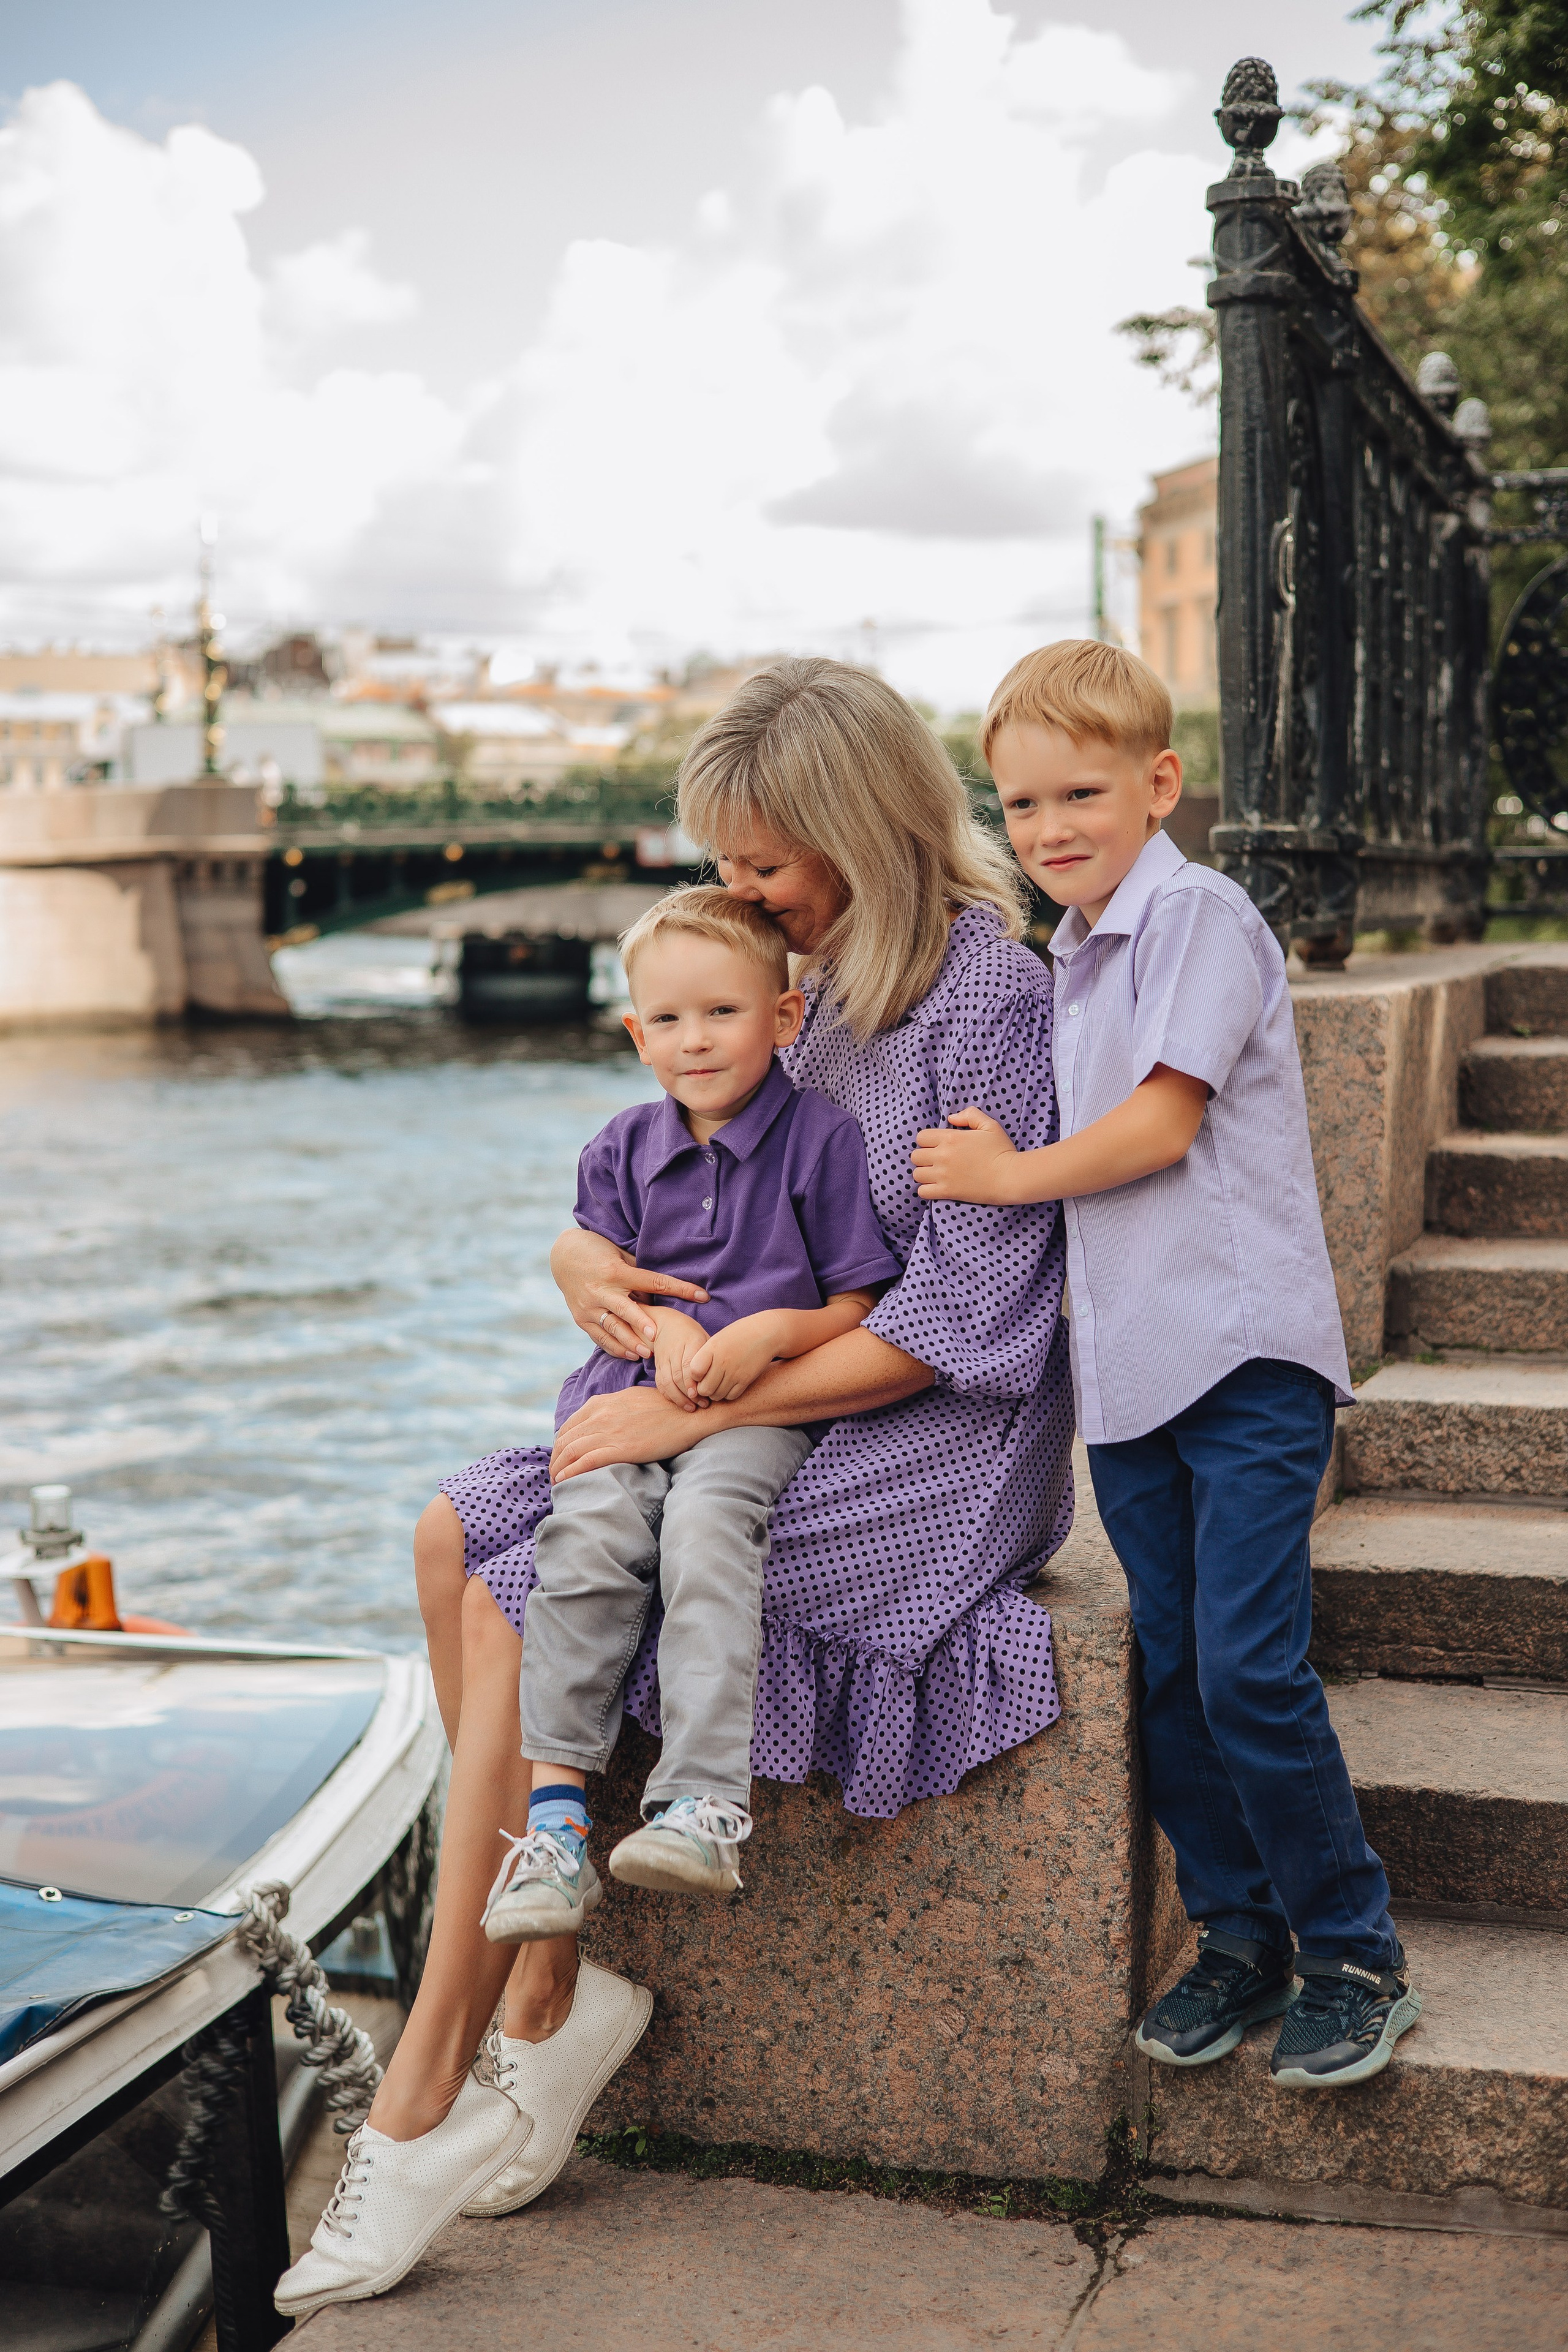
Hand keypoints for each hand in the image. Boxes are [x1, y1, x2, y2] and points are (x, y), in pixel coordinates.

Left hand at [550, 1385, 710, 1481]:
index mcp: (601, 1403)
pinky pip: (587, 1461)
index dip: (560, 1445)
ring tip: (556, 1481)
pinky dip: (571, 1471)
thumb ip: (612, 1409)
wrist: (689, 1414)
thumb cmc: (665, 1408)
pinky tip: (564, 1480)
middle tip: (554, 1474)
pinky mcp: (622, 1448)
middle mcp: (601, 1415)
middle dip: (555, 1459)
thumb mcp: (631, 1399)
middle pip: (565, 1440)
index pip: (569, 1426)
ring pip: (571, 1451)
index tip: (560, 1458)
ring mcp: (610, 1431)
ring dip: (558, 1468)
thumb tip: (602, 1421)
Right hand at [551, 1229, 707, 1361]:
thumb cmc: (599, 1252)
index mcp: (617, 1271)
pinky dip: (614, 1346)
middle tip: (657, 1338)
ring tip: (646, 1354)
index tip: (702, 1295)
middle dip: (642, 1324)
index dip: (680, 1288)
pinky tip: (629, 1355)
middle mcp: (602, 1290)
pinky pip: (599, 1336)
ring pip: (611, 1327)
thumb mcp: (621, 1257)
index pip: (654, 1281)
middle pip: (626, 1309)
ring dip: (629, 1342)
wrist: (562, 1255)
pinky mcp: (580, 1317)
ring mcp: (588, 1306)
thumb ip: (639, 1277)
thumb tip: (660, 1296)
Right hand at [648, 1306, 713, 1411]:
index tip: (701, 1394)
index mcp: (689, 1342)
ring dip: (679, 1398)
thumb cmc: (692, 1334)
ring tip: (692, 1407)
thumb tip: (722, 1378)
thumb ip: (712, 1356)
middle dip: (689, 1394)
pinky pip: (660, 1383)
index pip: (688, 1365)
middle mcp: (674, 1351)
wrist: (667, 1325)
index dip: (693, 1382)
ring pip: (667, 1382)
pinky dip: (669, 1395)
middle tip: (703, 1404)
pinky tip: (680, 1403)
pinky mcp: (658, 1366)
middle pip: (677, 1376)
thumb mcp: (705, 1338)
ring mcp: (664, 1359)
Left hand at [687, 1313, 782, 1402]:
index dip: (694, 1376)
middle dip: (703, 1389)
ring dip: (715, 1392)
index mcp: (712, 1349)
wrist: (765, 1333)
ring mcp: (735, 1373)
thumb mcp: (718, 1339)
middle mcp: (722, 1362)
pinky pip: (731, 1396)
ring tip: (719, 1383)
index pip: (693, 1372)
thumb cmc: (738, 1335)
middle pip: (704, 1389)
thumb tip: (693, 1377)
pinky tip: (730, 1384)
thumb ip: (704, 1356)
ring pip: (716, 1396)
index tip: (700, 1372)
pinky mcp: (746, 1380)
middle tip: (708, 1382)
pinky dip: (728, 1394)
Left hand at [910, 1107, 1021, 1202]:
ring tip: (935, 1175)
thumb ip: (970, 1115)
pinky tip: (936, 1187)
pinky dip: (926, 1190)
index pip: (921, 1137)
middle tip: (936, 1161)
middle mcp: (943, 1156)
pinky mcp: (947, 1192)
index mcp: (950, 1138)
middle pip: (916, 1156)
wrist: (1010, 1177)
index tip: (937, 1146)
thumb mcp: (990, 1125)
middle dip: (924, 1157)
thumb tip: (951, 1118)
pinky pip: (923, 1191)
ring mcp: (943, 1175)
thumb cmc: (1002, 1150)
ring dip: (924, 1173)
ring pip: (917, 1174)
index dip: (927, 1141)